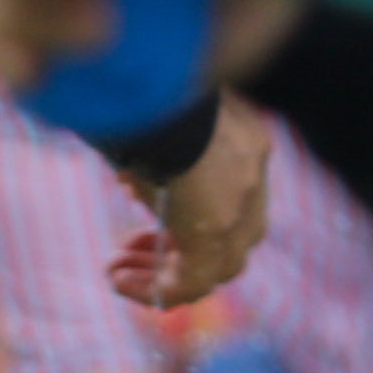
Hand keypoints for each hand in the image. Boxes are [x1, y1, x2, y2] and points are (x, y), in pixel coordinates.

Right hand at [113, 97, 273, 310]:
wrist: (160, 83)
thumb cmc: (153, 87)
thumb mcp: (166, 116)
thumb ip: (164, 149)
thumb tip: (134, 177)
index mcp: (249, 143)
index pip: (235, 196)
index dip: (192, 211)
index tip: (147, 210)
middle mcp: (253, 176)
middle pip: (229, 236)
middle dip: (177, 246)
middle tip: (130, 248)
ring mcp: (240, 207)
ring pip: (213, 265)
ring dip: (162, 272)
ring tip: (118, 272)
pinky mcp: (215, 234)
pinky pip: (191, 282)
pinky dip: (156, 289)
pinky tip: (119, 282)